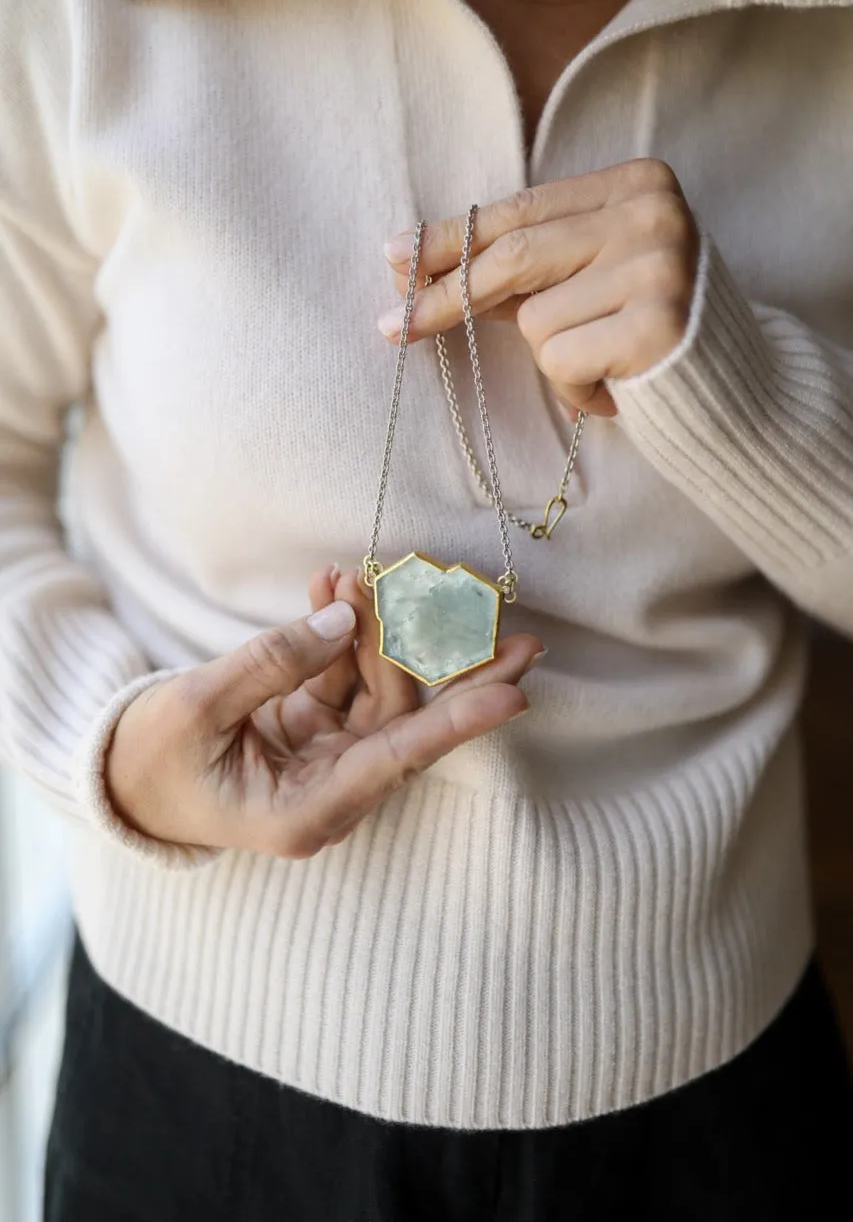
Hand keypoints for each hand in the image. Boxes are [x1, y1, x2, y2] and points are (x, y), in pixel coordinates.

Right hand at [106, 567, 542, 857]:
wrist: (121, 782)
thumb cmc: (151, 761)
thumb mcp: (198, 708)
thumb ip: (271, 661)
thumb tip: (344, 617)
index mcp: (307, 810)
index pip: (399, 760)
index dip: (458, 723)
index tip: (513, 693)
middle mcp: (331, 790)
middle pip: (408, 725)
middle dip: (455, 674)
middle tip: (521, 636)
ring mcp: (325, 759)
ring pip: (379, 694)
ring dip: (378, 633)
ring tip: (360, 574)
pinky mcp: (313, 731)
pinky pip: (342, 678)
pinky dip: (341, 634)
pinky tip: (333, 587)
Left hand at [379, 159, 699, 418]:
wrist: (736, 393)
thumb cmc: (649, 332)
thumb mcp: (592, 280)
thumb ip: (524, 268)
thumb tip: (412, 264)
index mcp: (636, 183)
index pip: (518, 210)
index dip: (449, 239)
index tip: (391, 259)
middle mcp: (651, 213)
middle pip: (513, 255)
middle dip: (444, 295)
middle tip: (393, 326)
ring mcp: (657, 266)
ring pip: (535, 321)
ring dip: (553, 359)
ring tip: (602, 365)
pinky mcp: (657, 325)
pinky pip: (562, 361)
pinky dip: (574, 388)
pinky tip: (615, 388)